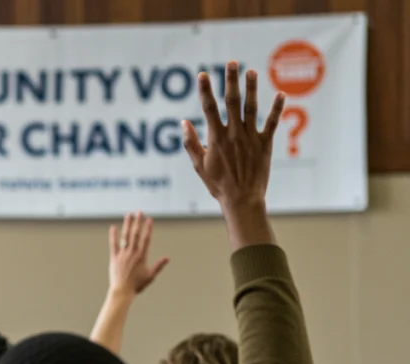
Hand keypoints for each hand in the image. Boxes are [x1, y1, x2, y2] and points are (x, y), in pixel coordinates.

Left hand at [108, 212, 169, 296]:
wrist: (122, 291)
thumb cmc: (137, 285)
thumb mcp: (150, 276)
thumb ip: (159, 265)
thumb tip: (168, 257)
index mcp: (142, 256)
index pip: (146, 239)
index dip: (148, 228)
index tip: (149, 219)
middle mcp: (132, 253)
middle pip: (136, 234)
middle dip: (138, 222)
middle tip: (139, 212)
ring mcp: (122, 254)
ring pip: (125, 236)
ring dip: (127, 225)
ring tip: (128, 215)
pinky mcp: (114, 258)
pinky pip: (113, 244)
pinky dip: (113, 236)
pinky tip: (113, 227)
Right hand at [183, 61, 284, 247]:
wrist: (242, 199)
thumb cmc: (218, 184)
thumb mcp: (199, 165)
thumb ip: (191, 143)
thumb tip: (184, 123)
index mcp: (216, 138)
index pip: (208, 108)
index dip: (205, 90)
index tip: (203, 74)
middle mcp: (234, 134)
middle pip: (232, 102)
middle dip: (231, 81)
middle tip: (232, 63)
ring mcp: (251, 138)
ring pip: (251, 108)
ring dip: (252, 88)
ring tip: (251, 72)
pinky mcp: (265, 144)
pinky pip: (271, 123)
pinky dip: (277, 109)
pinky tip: (280, 94)